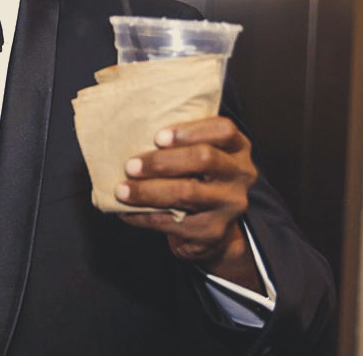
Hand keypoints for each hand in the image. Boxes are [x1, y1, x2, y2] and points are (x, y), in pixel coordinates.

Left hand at [115, 116, 261, 291]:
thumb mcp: (193, 154)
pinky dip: (146, 216)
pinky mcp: (215, 231)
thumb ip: (174, 142)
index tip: (157, 137)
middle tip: (130, 166)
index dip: (190, 131)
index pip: (224, 130)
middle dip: (162, 162)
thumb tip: (126, 132)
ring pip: (188, 192)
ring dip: (148, 191)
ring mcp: (231, 204)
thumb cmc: (192, 176)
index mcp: (236, 147)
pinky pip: (176, 222)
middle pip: (205, 158)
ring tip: (122, 190)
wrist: (208, 225)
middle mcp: (240, 173)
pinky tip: (126, 212)